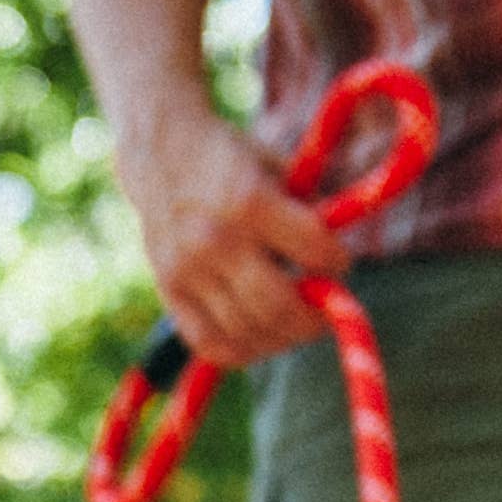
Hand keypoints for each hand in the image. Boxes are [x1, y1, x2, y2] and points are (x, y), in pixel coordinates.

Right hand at [114, 109, 349, 369]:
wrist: (161, 150)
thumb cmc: (229, 159)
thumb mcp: (274, 166)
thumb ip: (305, 210)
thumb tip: (336, 261)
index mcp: (250, 201)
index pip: (313, 250)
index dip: (337, 264)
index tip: (340, 264)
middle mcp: (216, 239)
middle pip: (278, 306)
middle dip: (312, 319)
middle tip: (323, 312)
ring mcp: (188, 269)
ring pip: (246, 332)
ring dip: (282, 337)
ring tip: (295, 325)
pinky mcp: (169, 289)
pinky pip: (210, 343)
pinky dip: (243, 351)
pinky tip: (261, 340)